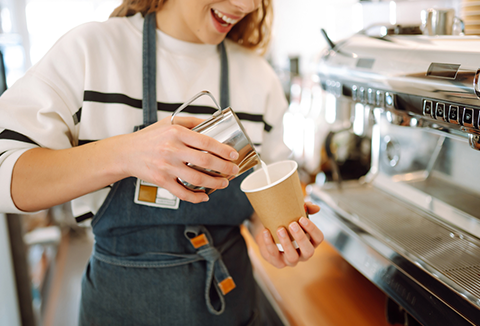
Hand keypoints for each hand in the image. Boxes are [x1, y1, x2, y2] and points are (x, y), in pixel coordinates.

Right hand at [119, 116, 239, 202]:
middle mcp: (172, 150)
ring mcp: (166, 167)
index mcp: (176, 133)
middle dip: (224, 168)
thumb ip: (191, 122)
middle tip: (234, 170)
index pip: (206, 142)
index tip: (233, 155)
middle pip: (205, 162)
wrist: (126, 152)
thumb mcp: (169, 122)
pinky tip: (204, 196)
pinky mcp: (161, 180)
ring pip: (197, 179)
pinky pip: (182, 193)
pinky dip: (195, 197)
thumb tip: (212, 123)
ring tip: (223, 183)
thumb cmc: (150, 137)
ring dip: (214, 183)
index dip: (223, 150)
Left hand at [254, 202, 322, 267]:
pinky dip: (269, 243)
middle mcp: (303, 254)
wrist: (266, 231)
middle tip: (292, 224)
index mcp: (311, 242)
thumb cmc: (284, 223)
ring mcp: (291, 260)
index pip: (318, 238)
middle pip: (309, 251)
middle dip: (301, 238)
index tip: (302, 218)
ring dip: (286, 242)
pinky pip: (274, 255)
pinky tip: (266, 232)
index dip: (312, 229)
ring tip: (280, 229)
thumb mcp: (294, 215)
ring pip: (292, 257)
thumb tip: (315, 207)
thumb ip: (306, 209)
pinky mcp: (277, 262)